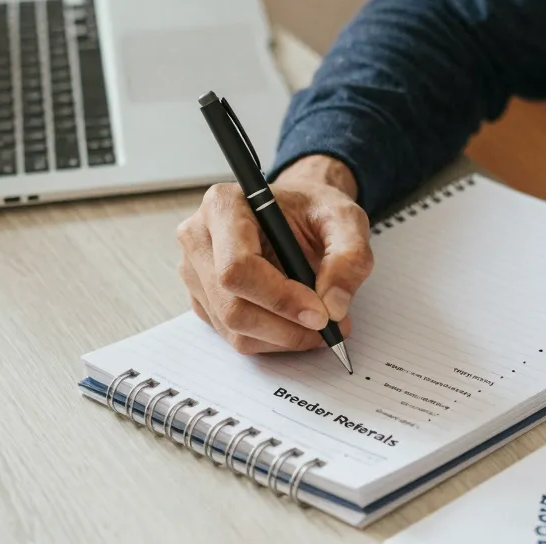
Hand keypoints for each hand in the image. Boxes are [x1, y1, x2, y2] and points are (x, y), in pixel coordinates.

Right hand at [176, 155, 372, 353]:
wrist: (301, 211)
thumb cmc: (315, 209)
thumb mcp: (347, 219)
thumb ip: (350, 257)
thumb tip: (334, 307)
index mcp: (224, 206)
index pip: (238, 267)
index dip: (280, 299)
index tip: (321, 313)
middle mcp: (199, 237)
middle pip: (231, 305)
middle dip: (285, 327)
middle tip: (329, 329)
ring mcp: (195, 271)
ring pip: (232, 327)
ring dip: (282, 338)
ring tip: (322, 326)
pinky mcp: (203, 297)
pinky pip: (233, 335)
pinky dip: (271, 339)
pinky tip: (297, 324)